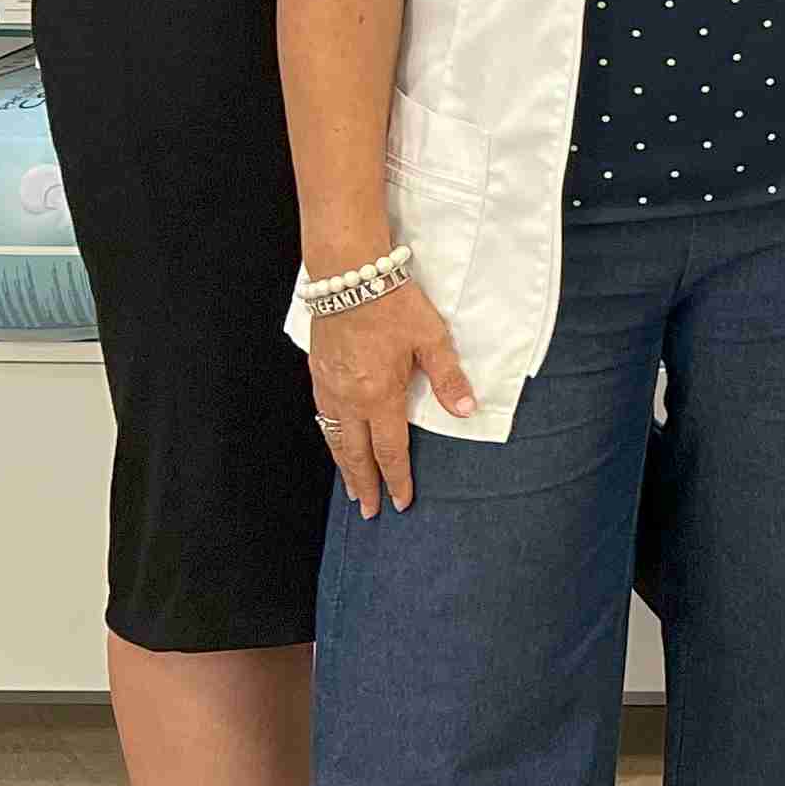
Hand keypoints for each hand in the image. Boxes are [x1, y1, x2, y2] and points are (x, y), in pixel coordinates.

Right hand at [305, 275, 477, 515]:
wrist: (349, 276)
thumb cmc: (393, 304)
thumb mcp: (431, 338)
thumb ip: (448, 377)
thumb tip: (466, 408)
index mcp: (379, 396)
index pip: (390, 450)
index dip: (397, 478)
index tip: (400, 502)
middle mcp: (349, 399)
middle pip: (355, 453)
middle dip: (364, 484)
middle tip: (368, 510)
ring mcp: (329, 387)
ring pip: (334, 438)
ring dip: (344, 465)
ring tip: (352, 486)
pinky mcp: (318, 372)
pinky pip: (323, 416)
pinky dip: (330, 437)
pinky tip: (335, 440)